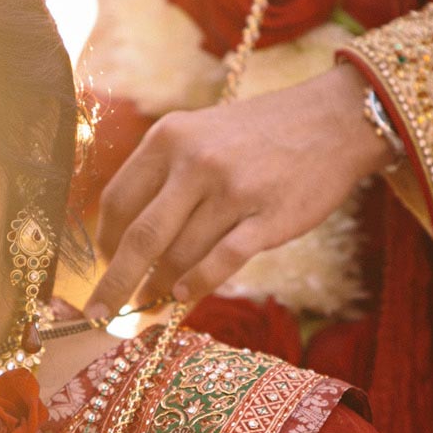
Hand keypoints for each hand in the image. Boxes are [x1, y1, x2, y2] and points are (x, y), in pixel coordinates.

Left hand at [85, 64, 395, 319]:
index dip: (106, 242)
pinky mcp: (269, 217)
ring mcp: (233, 190)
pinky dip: (197, 284)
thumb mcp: (199, 135)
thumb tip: (125, 243)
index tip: (106, 265)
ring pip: (180, 254)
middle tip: (100, 312)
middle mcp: (195, 161)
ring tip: (154, 302)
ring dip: (160, 286)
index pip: (118, 200)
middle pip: (140, 236)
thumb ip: (163, 177)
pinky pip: (221, 261)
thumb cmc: (256, 136)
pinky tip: (184, 295)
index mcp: (169, 137)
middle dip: (115, 282)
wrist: (331, 121)